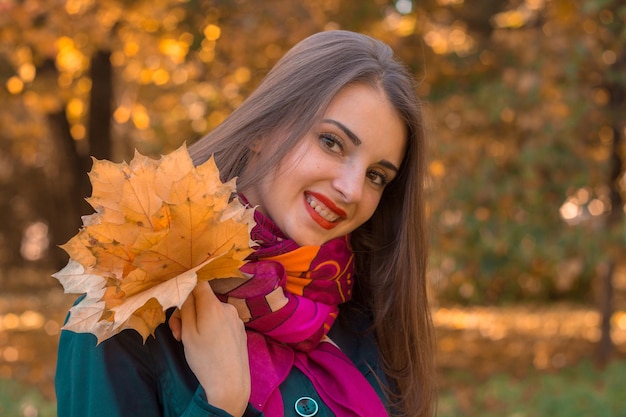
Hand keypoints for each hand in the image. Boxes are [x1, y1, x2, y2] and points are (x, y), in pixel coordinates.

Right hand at [169, 282, 249, 416]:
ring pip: (211, 312)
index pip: (199, 282)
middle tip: (178, 335)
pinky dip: (211, 328)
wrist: (230, 383)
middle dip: (188, 314)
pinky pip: (221, 321)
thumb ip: (186, 308)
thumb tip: (187, 289)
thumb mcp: (188, 333)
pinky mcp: (240, 330)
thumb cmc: (205, 359)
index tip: (177, 307)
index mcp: (213, 305)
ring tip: (192, 344)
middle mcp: (227, 307)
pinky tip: (208, 346)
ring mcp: (236, 319)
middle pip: (203, 300)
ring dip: (198, 323)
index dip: (186, 290)